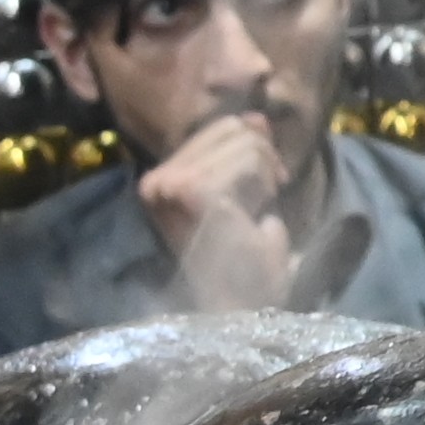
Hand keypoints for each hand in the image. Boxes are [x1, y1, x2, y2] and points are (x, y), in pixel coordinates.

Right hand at [141, 110, 304, 315]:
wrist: (242, 307)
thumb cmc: (245, 265)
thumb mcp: (248, 197)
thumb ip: (247, 154)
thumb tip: (253, 117)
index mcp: (162, 180)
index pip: (222, 127)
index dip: (255, 147)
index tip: (269, 184)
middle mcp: (155, 180)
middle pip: (233, 127)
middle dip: (263, 160)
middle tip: (266, 199)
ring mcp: (169, 185)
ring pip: (245, 142)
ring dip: (265, 178)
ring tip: (255, 213)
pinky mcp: (190, 191)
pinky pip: (247, 161)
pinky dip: (262, 185)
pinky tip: (254, 216)